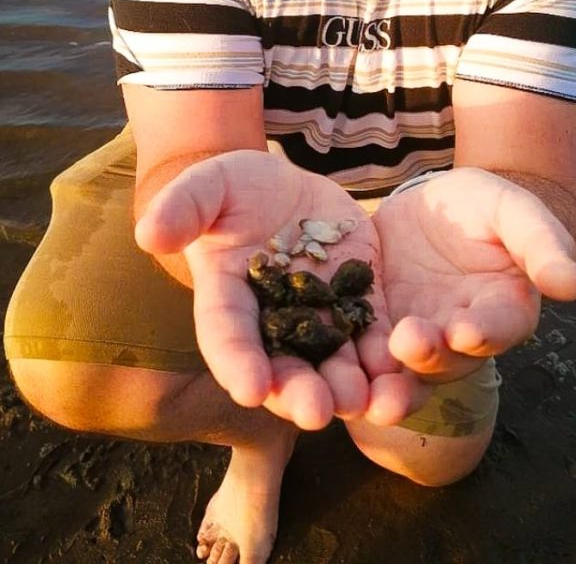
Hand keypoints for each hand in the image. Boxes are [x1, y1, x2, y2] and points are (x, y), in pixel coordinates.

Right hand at [134, 150, 413, 429]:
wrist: (284, 187)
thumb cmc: (235, 189)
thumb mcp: (209, 185)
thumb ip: (182, 207)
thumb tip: (148, 233)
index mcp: (229, 300)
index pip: (227, 336)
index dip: (236, 362)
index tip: (249, 387)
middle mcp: (274, 324)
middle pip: (284, 368)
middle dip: (299, 392)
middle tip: (316, 412)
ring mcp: (322, 318)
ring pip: (336, 365)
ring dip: (352, 390)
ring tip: (368, 404)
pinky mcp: (364, 304)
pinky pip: (379, 339)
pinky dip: (391, 361)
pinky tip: (405, 376)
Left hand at [373, 167, 575, 382]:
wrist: (430, 205)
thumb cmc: (482, 207)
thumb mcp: (512, 210)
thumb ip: (541, 242)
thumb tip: (574, 283)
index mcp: (503, 308)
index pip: (500, 325)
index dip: (486, 330)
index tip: (467, 330)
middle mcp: (461, 335)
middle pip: (449, 357)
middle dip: (429, 357)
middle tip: (410, 345)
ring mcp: (418, 336)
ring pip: (406, 371)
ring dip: (391, 386)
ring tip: (375, 395)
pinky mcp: (376, 329)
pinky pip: (365, 354)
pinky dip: (353, 369)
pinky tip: (336, 374)